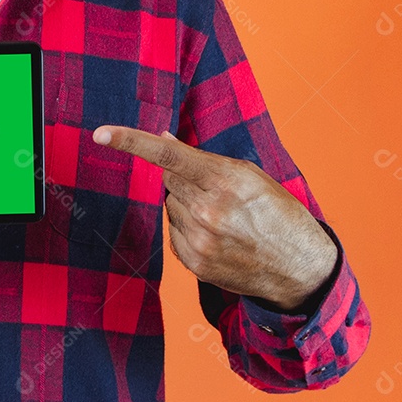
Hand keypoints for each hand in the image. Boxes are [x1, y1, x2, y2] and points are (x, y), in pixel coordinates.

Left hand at [92, 125, 336, 312]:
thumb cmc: (278, 214)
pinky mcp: (194, 263)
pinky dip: (190, 230)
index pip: (167, 155)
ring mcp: (199, 240)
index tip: (101, 133)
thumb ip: (203, 159)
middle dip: (185, 181)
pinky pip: (175, 233)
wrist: (299, 268)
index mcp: (225, 180)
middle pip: (168, 181)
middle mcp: (207, 210)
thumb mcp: (252, 176)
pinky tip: (219, 237)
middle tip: (221, 194)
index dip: (130, 141)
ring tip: (226, 220)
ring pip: (171, 207)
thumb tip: (162, 138)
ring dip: (188, 206)